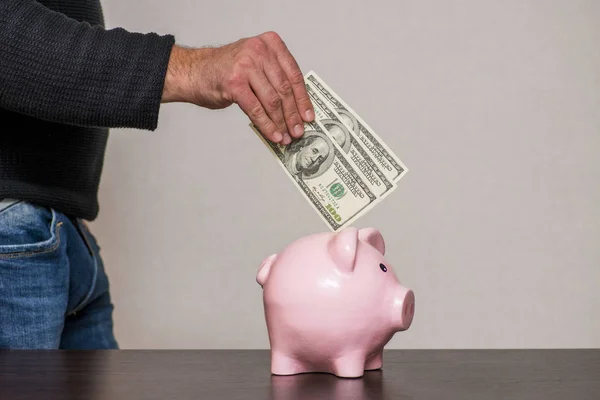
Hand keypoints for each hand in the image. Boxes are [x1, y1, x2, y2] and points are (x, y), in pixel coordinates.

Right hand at [162, 31, 314, 144]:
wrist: (194, 71)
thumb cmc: (226, 70)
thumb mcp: (255, 64)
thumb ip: (275, 77)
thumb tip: (295, 106)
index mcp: (270, 43)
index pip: (293, 74)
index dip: (303, 98)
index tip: (308, 115)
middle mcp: (259, 51)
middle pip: (284, 89)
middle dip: (293, 114)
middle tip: (299, 130)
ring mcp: (245, 66)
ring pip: (272, 101)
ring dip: (281, 123)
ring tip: (287, 136)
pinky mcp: (234, 83)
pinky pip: (256, 109)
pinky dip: (267, 125)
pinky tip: (273, 135)